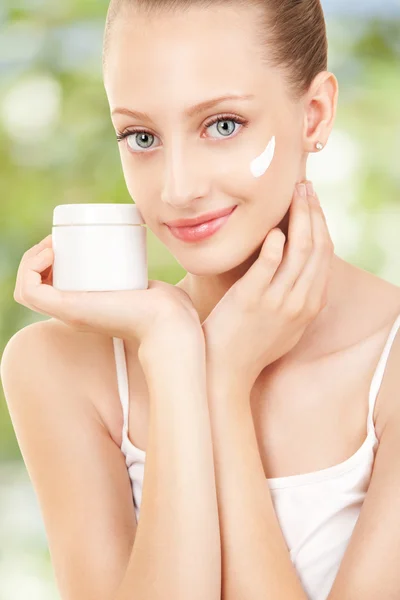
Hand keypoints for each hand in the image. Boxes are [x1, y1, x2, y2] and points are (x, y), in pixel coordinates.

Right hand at [13, 234, 201, 348]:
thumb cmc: (167, 306)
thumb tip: (147, 255)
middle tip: (57, 238)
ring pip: (26, 287)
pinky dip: (30, 269)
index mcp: (86, 307)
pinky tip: (49, 253)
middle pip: (35, 284)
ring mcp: (68, 312)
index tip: (65, 241)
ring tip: (53, 243)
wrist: (170, 321)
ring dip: (31, 260)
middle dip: (38, 255)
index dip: (49, 262)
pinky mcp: (68, 309)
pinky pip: (27, 291)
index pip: (51, 286)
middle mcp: (72, 312)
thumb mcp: (146, 283)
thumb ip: (146, 275)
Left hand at [202, 181, 333, 391]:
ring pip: (299, 250)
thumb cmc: (251, 344)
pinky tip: (272, 229)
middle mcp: (300, 302)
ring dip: (298, 217)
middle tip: (304, 186)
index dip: (320, 222)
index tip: (312, 201)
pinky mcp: (251, 300)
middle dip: (313, 211)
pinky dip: (273, 245)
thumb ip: (297, 296)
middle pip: (316, 246)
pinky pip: (268, 266)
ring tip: (292, 194)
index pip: (324, 254)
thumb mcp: (287, 324)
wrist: (226, 370)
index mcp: (310, 304)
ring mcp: (277, 301)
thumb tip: (297, 268)